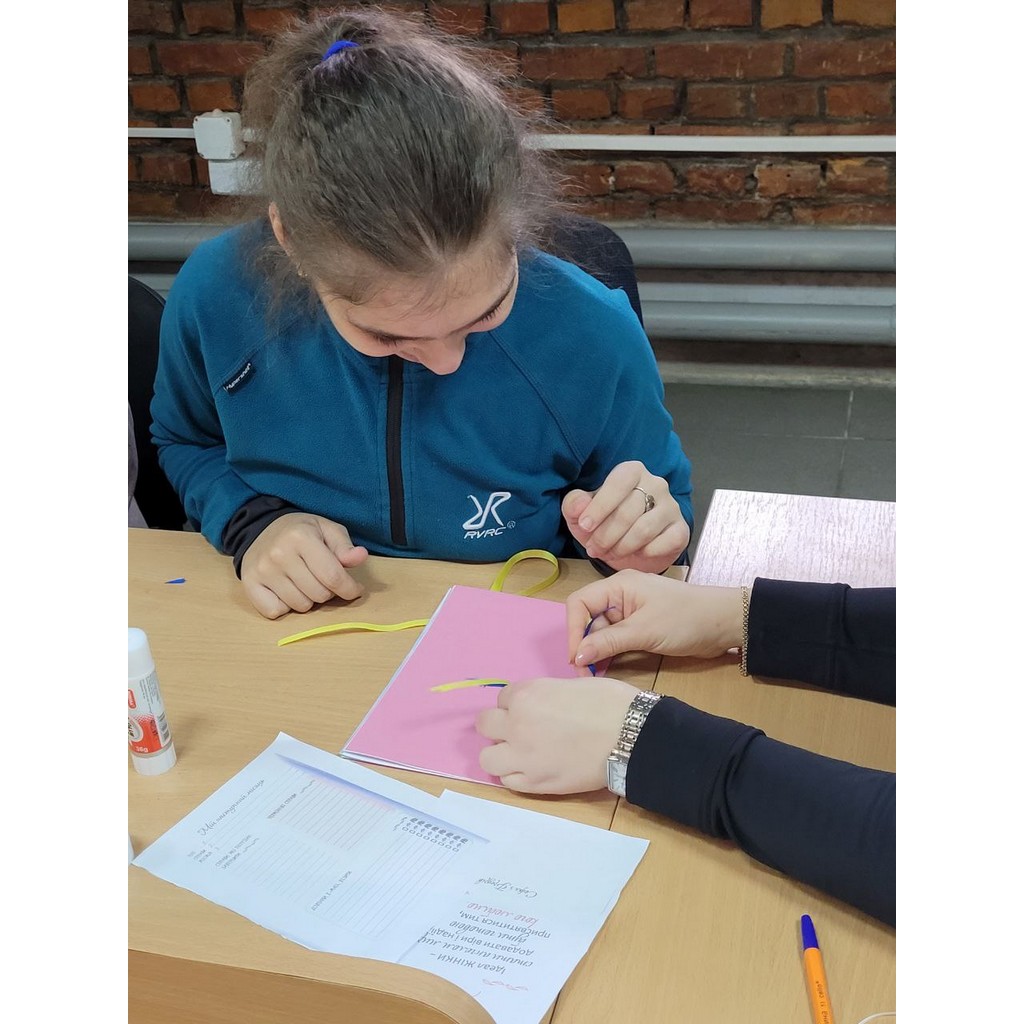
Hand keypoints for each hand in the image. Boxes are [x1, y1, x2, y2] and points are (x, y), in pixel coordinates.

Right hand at [240, 512, 368, 618]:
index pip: (333, 576)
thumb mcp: (326, 530)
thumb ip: (344, 546)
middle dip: (328, 592)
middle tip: (323, 580)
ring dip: (308, 600)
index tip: (355, 590)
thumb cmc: (300, 532)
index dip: (350, 589)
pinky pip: (276, 612)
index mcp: (301, 537)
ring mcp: (262, 571)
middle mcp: (279, 554)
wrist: (261, 529)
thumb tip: (360, 557)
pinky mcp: (249, 585)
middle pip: (318, 594)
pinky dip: (285, 607)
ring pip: (300, 606)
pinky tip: (286, 590)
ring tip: (304, 583)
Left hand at [476, 676, 639, 793]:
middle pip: (485, 725)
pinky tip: (532, 769)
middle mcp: (516, 725)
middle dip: (500, 725)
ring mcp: (523, 757)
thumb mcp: (570, 684)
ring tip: (521, 752)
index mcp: (526, 695)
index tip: (533, 709)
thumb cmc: (609, 703)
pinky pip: (507, 780)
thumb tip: (541, 705)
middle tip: (522, 729)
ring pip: (487, 757)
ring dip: (501, 752)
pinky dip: (516, 774)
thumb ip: (545, 695)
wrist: (631, 737)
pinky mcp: (534, 784)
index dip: (518, 703)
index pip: (503, 698)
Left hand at [562, 460, 689, 573]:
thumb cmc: (605, 524)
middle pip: (629, 510)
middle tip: (593, 549)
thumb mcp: (582, 515)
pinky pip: (662, 544)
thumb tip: (579, 505)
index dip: (600, 506)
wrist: (631, 548)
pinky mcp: (680, 530)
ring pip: (644, 529)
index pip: (619, 482)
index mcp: (631, 472)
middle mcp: (656, 484)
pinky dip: (644, 554)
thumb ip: (574, 505)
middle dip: (606, 534)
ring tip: (609, 553)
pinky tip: (635, 554)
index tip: (585, 526)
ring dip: (621, 547)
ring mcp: (671, 507)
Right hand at [566, 569, 743, 669]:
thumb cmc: (686, 619)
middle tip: (584, 673)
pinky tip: (607, 669)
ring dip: (596, 652)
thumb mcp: (644, 631)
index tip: (575, 658)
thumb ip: (608, 642)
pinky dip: (610, 653)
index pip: (579, 603)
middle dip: (583, 644)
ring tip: (594, 675)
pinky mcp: (639, 626)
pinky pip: (615, 638)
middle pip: (588, 618)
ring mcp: (630, 611)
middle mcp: (620, 595)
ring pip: (601, 631)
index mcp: (618, 585)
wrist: (725, 623)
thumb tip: (576, 656)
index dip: (572, 630)